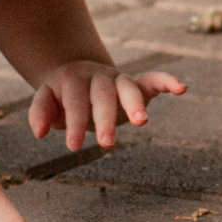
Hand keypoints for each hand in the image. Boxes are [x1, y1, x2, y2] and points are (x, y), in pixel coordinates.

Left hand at [28, 63, 183, 150]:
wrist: (78, 75)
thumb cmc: (62, 96)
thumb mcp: (47, 101)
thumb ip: (41, 112)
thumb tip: (40, 133)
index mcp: (73, 80)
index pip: (75, 101)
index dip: (75, 123)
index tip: (74, 147)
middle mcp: (98, 77)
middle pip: (103, 95)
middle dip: (105, 118)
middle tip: (106, 143)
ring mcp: (118, 79)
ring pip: (128, 87)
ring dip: (135, 103)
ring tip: (141, 122)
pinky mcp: (136, 85)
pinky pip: (153, 80)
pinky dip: (167, 82)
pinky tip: (182, 88)